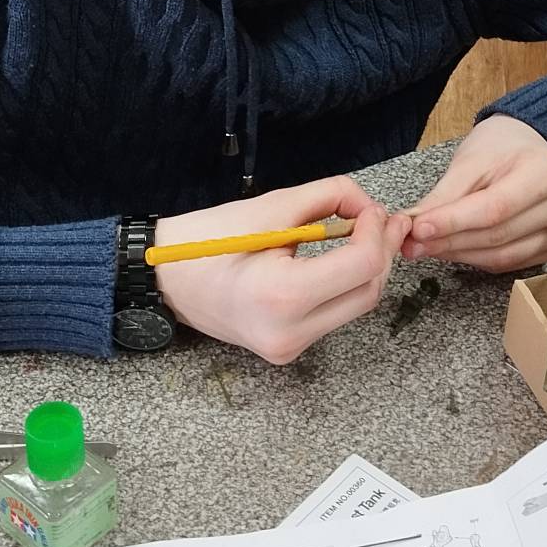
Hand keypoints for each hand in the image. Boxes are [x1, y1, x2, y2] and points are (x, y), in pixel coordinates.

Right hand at [153, 177, 408, 365]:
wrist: (163, 281)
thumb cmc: (206, 240)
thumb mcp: (270, 207)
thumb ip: (328, 197)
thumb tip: (367, 204)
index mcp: (282, 296)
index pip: (361, 266)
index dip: (376, 232)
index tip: (372, 209)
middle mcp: (290, 332)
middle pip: (368, 292)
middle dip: (381, 252)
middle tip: (383, 219)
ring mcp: (289, 348)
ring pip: (355, 306)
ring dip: (366, 269)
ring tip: (364, 233)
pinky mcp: (287, 349)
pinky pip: (333, 314)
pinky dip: (345, 284)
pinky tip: (342, 258)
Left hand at [404, 115, 546, 273]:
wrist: (529, 148)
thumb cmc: (502, 148)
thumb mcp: (471, 159)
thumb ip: (445, 194)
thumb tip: (415, 225)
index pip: (495, 208)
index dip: (455, 222)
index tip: (419, 228)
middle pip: (498, 235)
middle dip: (449, 241)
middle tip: (412, 244)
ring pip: (503, 256)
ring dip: (459, 255)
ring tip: (426, 247)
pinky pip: (509, 263)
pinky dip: (476, 259)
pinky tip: (453, 250)